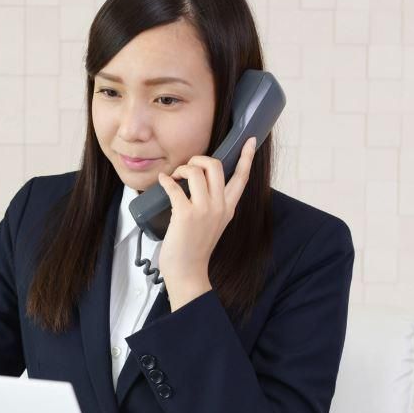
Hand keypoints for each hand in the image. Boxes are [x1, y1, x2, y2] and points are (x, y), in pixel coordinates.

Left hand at [156, 137, 257, 303]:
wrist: (187, 272)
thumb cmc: (195, 248)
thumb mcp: (212, 223)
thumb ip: (211, 204)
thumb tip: (196, 184)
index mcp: (228, 208)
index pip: (242, 177)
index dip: (247, 157)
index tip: (251, 140)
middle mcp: (220, 206)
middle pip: (216, 166)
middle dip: (198, 159)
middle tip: (187, 169)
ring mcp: (204, 210)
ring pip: (196, 172)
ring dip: (181, 169)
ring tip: (174, 178)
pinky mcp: (186, 215)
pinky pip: (174, 187)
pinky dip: (166, 180)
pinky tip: (162, 181)